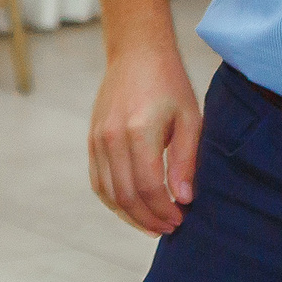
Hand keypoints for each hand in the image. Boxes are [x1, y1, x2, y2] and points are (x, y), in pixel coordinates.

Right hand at [87, 40, 200, 234]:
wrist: (136, 53)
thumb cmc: (169, 84)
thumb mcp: (189, 118)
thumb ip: (185, 160)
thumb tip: (182, 199)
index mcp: (138, 130)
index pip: (149, 186)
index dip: (165, 210)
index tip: (181, 219)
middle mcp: (112, 137)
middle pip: (126, 195)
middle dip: (149, 219)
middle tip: (170, 228)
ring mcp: (97, 139)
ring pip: (109, 193)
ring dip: (130, 216)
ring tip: (153, 224)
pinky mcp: (91, 140)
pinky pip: (98, 181)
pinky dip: (114, 201)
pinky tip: (132, 208)